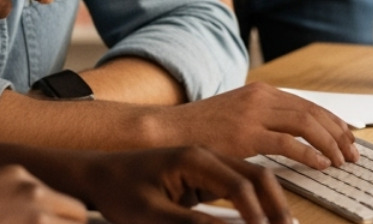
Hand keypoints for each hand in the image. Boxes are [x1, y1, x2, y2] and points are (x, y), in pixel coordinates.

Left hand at [68, 146, 292, 223]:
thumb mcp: (151, 214)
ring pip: (252, 178)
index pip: (239, 185)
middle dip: (277, 205)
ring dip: (271, 202)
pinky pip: (238, 187)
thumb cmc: (118, 192)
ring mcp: (206, 163)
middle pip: (256, 175)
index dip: (257, 215)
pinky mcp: (203, 175)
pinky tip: (264, 221)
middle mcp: (206, 155)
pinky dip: (255, 203)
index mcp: (194, 157)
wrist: (95, 174)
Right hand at [148, 82, 356, 169]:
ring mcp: (253, 114)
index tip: (348, 140)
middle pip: (313, 112)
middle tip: (352, 154)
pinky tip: (320, 165)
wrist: (171, 130)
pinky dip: (309, 153)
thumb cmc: (204, 128)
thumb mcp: (239, 114)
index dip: (333, 123)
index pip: (309, 104)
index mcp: (262, 91)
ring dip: (329, 144)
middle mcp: (261, 97)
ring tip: (340, 161)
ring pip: (305, 124)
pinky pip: (287, 142)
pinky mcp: (245, 134)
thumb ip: (266, 118)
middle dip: (338, 134)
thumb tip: (298, 135)